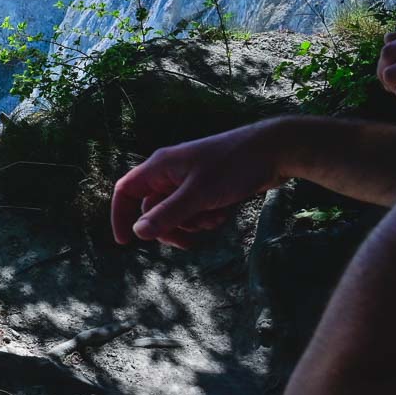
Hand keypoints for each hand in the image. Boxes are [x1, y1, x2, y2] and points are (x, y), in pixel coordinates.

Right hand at [112, 121, 286, 247]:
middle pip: (153, 209)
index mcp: (160, 167)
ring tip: (214, 217)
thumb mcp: (197, 194)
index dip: (121, 216)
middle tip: (186, 242)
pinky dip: (207, 217)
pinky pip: (196, 211)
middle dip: (169, 227)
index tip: (126, 242)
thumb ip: (166, 215)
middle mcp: (170, 173)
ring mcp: (190, 180)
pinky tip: (225, 212)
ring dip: (193, 223)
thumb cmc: (233, 166)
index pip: (126, 191)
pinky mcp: (208, 188)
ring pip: (177, 213)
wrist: (274, 152)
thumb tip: (138, 232)